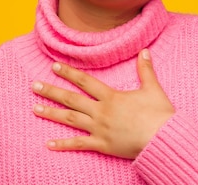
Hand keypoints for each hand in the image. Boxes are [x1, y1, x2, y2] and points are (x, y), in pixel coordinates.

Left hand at [31, 49, 174, 158]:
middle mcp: (101, 112)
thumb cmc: (159, 115)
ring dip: (51, 113)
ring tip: (35, 108)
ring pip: (70, 120)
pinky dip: (63, 145)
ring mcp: (99, 129)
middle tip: (34, 85)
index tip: (54, 66)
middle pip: (71, 99)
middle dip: (51, 91)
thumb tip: (144, 51)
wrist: (163, 139)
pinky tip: (48, 144)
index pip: (85, 82)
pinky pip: (79, 145)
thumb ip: (146, 70)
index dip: (69, 73)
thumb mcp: (153, 89)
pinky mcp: (102, 145)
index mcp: (111, 97)